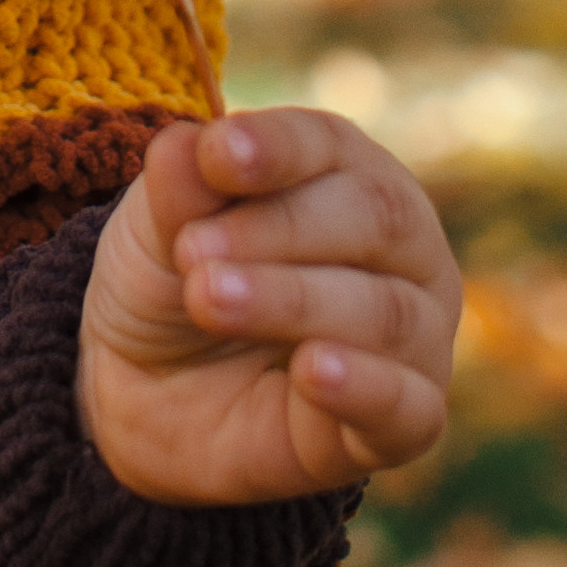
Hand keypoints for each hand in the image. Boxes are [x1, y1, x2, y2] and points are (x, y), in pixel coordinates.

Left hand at [77, 105, 459, 506]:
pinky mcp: (403, 421)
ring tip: (209, 299)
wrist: (151, 391)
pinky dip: (364, 387)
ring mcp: (415, 336)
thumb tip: (189, 147)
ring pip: (387, 311)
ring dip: (293, 301)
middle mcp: (403, 247)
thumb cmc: (174, 281)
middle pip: (375, 217)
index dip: (276, 148)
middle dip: (279, 228)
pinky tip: (310, 371)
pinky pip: (410, 407)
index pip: (330, 145)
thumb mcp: (153, 229)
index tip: (217, 156)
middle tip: (191, 250)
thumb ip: (178, 190)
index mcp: (347, 174)